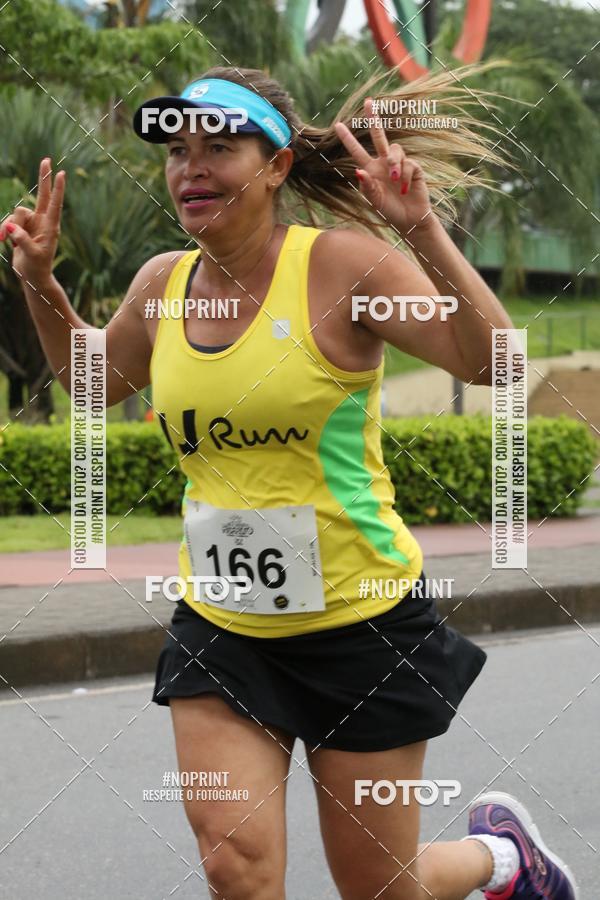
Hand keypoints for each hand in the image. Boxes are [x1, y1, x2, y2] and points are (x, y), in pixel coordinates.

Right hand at [0, 158, 65, 284]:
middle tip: (47, 160)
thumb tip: (12, 227)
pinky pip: (9, 222)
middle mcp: (42, 222)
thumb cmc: (38, 268)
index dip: (57, 189)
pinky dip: (3, 230)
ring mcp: (31, 223)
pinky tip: (1, 240)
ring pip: (16, 213)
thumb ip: (23, 240)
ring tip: (6, 241)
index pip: (55, 204)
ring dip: (9, 226)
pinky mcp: (21, 228)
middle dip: (43, 178)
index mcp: (51, 227)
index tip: (61, 174)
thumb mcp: (32, 255)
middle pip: (42, 195)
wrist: (32, 276)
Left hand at [334, 98, 432, 235]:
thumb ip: (367, 186)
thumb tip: (359, 171)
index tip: (337, 125)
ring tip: (394, 180)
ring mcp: (399, 164)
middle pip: (378, 136)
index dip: (348, 139)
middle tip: (368, 102)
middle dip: (373, 119)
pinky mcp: (414, 168)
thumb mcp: (375, 201)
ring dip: (394, 163)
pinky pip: (409, 164)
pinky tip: (405, 190)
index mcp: (371, 170)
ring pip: (395, 150)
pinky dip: (406, 177)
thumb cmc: (389, 212)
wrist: (410, 220)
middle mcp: (384, 163)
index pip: (357, 151)